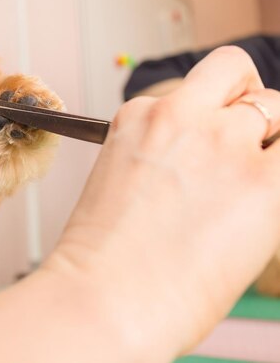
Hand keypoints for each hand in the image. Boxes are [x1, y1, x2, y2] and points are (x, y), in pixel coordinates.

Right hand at [43, 46, 279, 359]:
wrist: (105, 295)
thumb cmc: (105, 259)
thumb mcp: (119, 184)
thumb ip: (163, 158)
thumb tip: (204, 168)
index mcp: (138, 118)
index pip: (194, 91)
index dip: (209, 115)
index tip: (212, 140)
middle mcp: (178, 115)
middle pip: (235, 73)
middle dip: (247, 100)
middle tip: (250, 141)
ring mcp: (223, 142)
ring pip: (276, 107)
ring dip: (272, 139)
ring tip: (255, 183)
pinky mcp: (263, 180)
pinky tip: (264, 200)